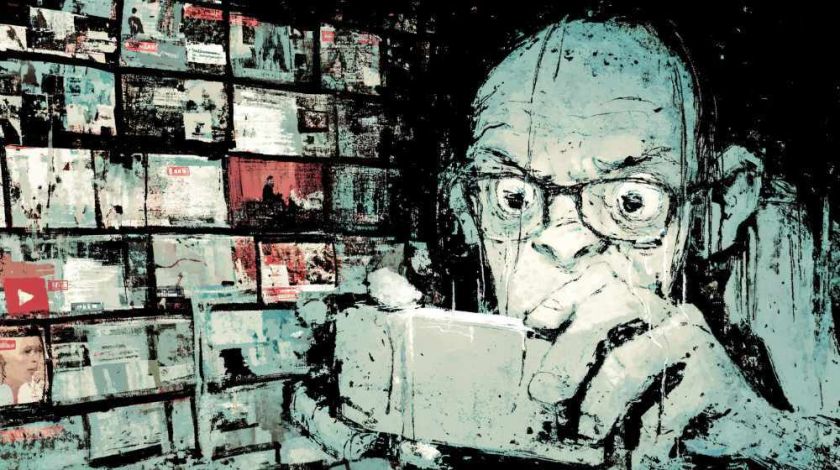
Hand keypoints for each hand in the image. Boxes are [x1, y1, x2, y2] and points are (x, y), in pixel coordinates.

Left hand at [524, 262, 770, 466]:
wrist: (744, 427)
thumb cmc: (669, 400)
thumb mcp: (627, 376)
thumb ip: (592, 365)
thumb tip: (542, 382)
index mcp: (643, 305)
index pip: (601, 282)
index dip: (565, 296)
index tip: (536, 323)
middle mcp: (666, 312)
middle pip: (609, 314)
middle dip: (567, 356)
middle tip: (544, 392)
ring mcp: (691, 340)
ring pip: (627, 363)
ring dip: (599, 404)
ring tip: (589, 431)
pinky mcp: (713, 377)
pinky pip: (662, 409)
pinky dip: (643, 439)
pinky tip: (638, 456)